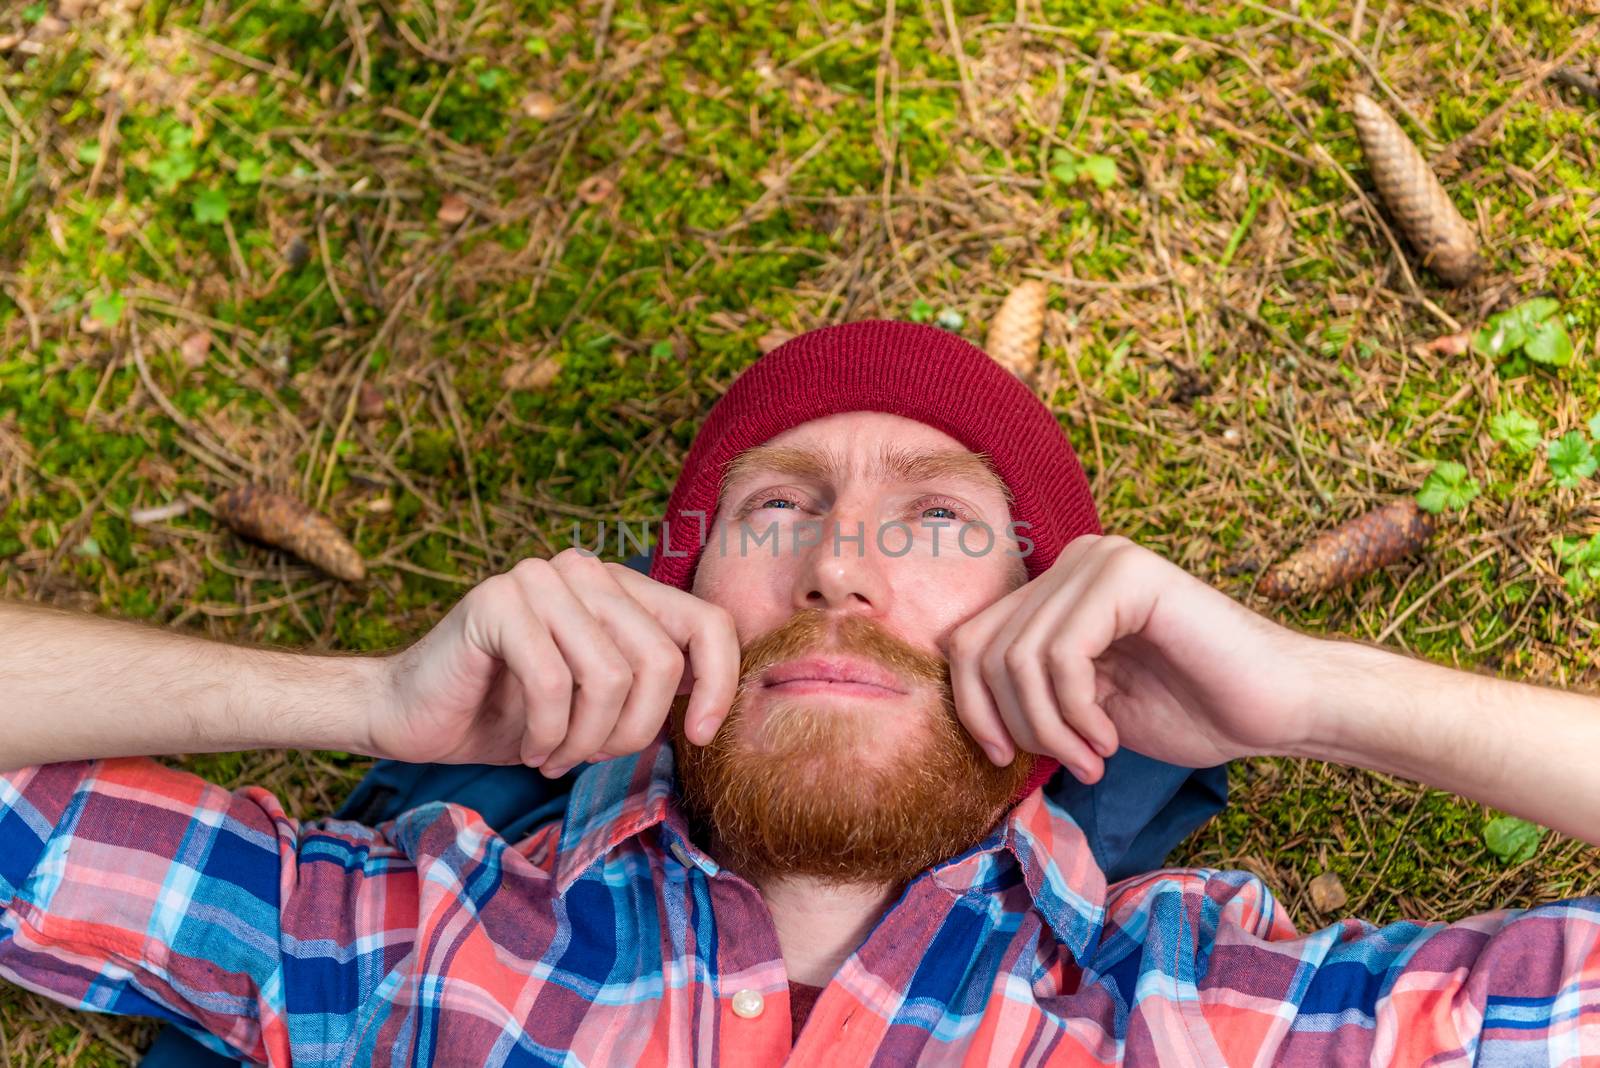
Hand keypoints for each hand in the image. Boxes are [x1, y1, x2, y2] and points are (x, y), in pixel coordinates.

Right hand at [369, 549, 739, 775]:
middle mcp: (585, 570)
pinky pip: (553, 684)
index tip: (697, 736)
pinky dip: (547, 734)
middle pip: (659, 662)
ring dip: (585, 740)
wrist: (412, 717)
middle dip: (631, 732)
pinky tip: (531, 746)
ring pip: (609, 678)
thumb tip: (715, 705)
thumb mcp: (601, 701)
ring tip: (555, 754)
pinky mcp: (497, 601)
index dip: (717, 684)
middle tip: (589, 758)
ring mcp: (539, 578)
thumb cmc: (511, 715)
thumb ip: (653, 684)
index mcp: (620, 587)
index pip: (707, 623)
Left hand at [947, 535, 1318, 782]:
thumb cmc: (1190, 710)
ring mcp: (1099, 560)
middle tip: (1064, 764)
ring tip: (1092, 758)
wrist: (1279, 708)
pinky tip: (1109, 739)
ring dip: (1048, 728)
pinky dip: (1075, 712)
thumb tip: (956, 708)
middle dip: (1011, 723)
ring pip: (1018, 656)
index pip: (968, 642)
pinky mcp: (1129, 574)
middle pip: (980, 648)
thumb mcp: (1084, 705)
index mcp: (1055, 588)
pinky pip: (1061, 653)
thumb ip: (1029, 689)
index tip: (1005, 759)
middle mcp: (1071, 562)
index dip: (972, 708)